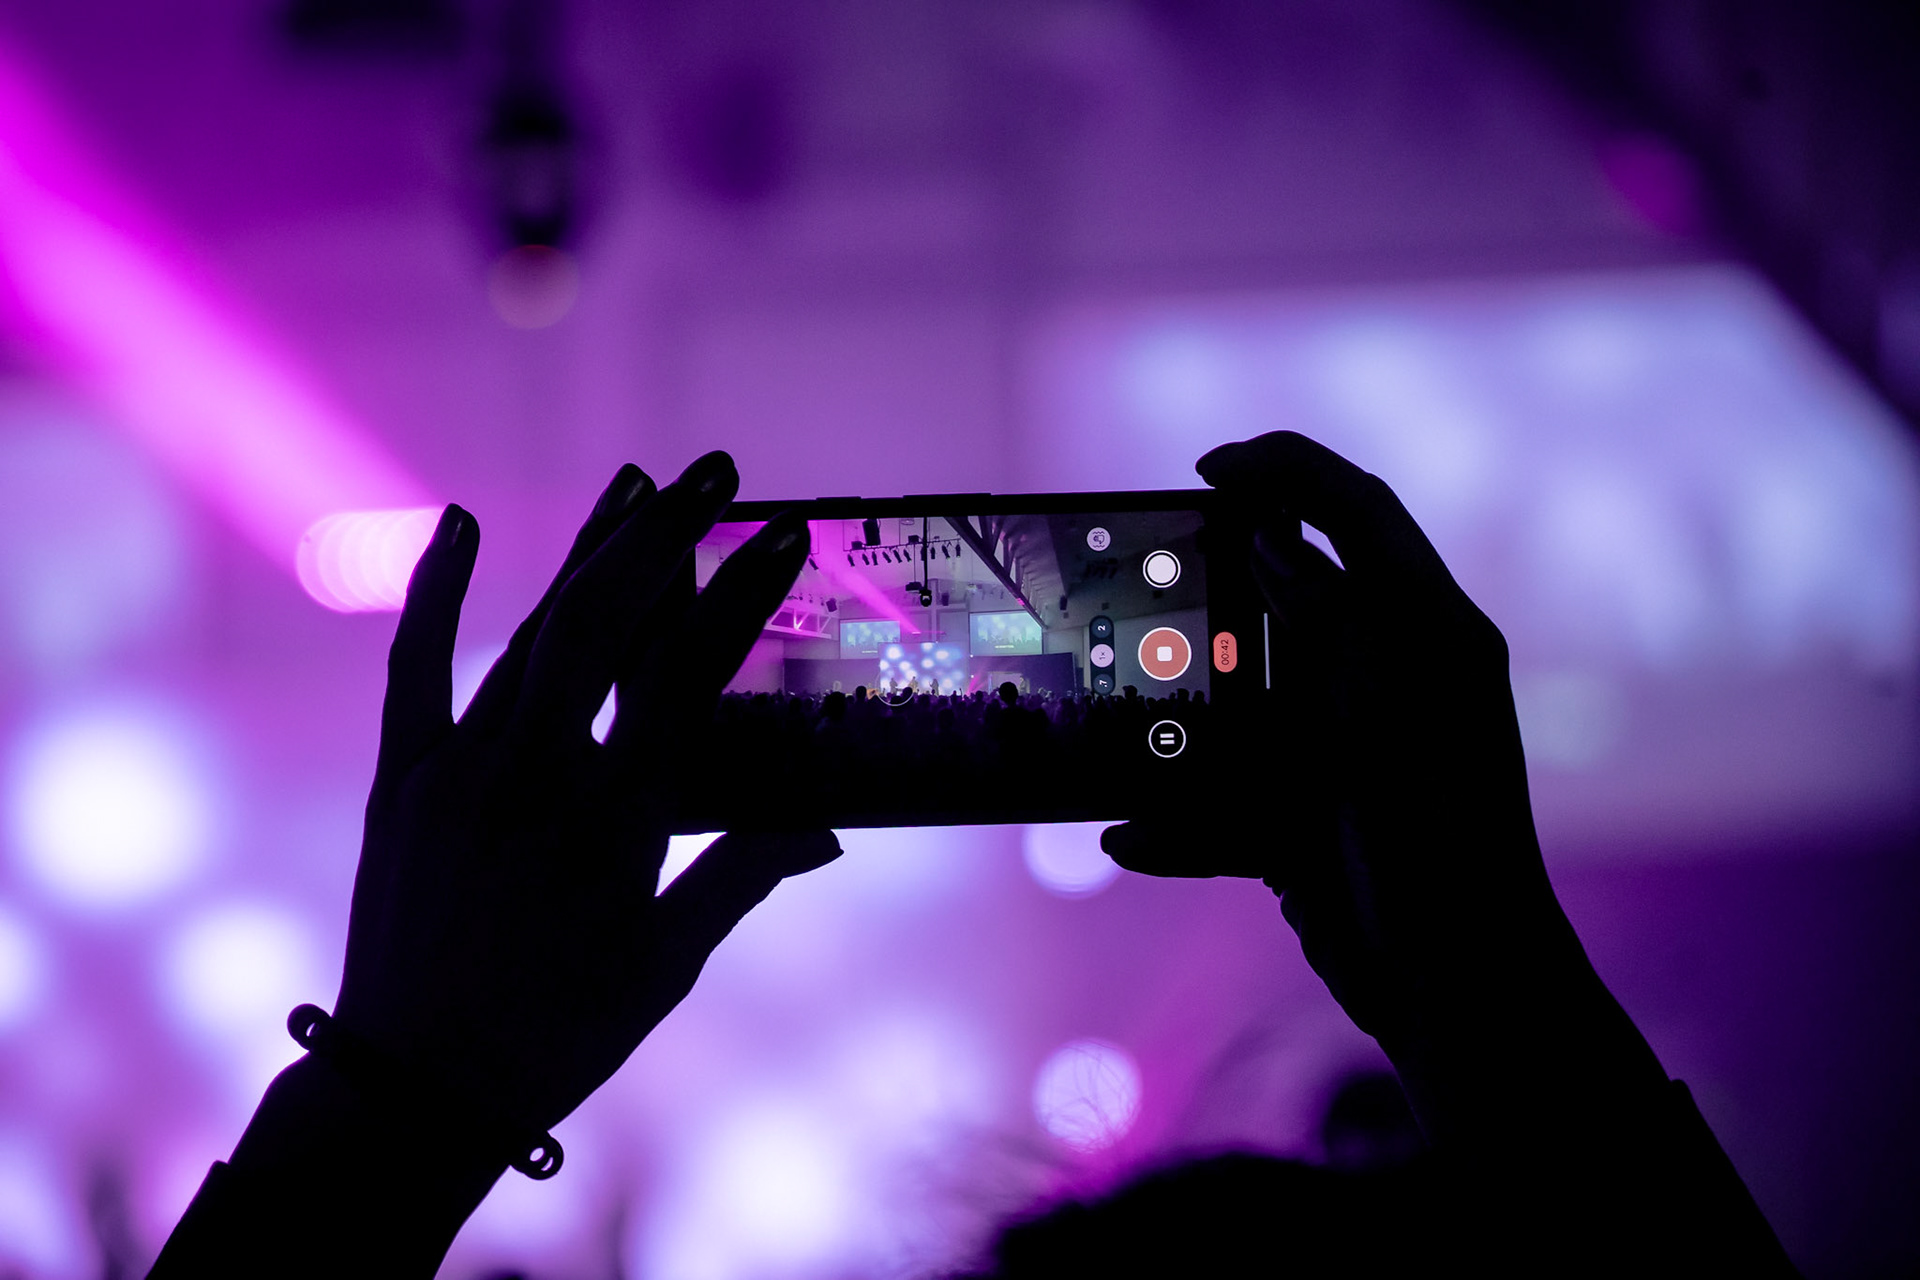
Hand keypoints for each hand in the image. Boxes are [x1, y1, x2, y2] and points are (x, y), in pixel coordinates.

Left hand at [332, 452, 839, 1137]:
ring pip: (532, 631)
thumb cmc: (557, 1035)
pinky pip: (414, 667)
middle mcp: (537, 777)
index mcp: (616, 821)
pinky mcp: (401, 778)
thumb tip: (826, 829)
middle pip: (608, 624)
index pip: (690, 677)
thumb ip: (739, 878)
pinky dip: (436, 592)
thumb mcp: (666, 964)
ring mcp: (461, 770)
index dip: (741, 596)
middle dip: (667, 537)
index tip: (784, 535)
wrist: (414, 1084)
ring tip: (639, 485)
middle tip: (714, 472)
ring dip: (588, 553)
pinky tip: (459, 523)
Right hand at [1104, 433, 1632, 1090]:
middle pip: (1284, 602)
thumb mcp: (1390, 694)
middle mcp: (1385, 682)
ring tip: (1119, 705)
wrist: (1462, 985)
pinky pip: (1225, 807)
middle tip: (1143, 576)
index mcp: (1426, 631)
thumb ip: (1336, 609)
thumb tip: (1277, 540)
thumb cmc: (1442, 831)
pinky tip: (1132, 836)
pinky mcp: (1307, 828)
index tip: (1203, 469)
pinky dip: (1180, 823)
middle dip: (1213, 590)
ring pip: (1240, 705)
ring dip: (1183, 715)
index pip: (1355, 511)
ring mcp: (1342, 758)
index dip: (1284, 469)